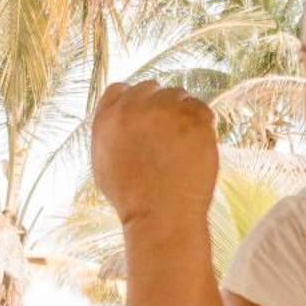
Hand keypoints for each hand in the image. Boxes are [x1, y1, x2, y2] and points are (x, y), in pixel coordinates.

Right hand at [89, 81, 219, 229]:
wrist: (161, 216)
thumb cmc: (133, 199)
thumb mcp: (103, 163)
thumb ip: (109, 133)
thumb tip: (120, 119)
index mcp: (108, 117)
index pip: (121, 90)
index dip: (135, 103)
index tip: (145, 119)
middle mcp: (134, 107)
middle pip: (152, 89)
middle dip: (160, 107)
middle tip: (168, 136)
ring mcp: (166, 110)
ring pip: (179, 96)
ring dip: (182, 114)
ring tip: (182, 146)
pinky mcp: (193, 118)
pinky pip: (201, 109)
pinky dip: (202, 124)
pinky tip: (196, 148)